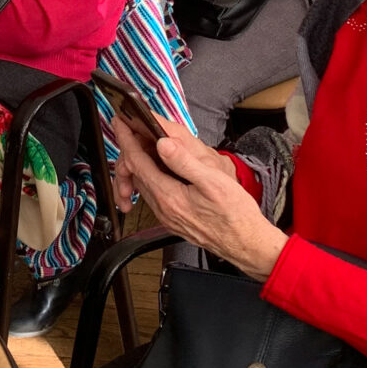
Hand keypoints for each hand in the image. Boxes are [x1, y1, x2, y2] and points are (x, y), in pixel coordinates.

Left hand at [111, 114, 285, 279]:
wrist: (245, 244)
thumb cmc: (235, 216)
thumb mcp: (213, 182)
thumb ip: (185, 162)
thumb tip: (164, 144)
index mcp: (169, 196)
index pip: (138, 162)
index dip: (127, 139)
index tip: (121, 122)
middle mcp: (163, 208)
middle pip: (136, 173)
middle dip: (131, 150)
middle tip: (133, 130)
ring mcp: (167, 216)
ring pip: (143, 184)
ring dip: (140, 164)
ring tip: (144, 145)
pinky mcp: (174, 219)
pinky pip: (154, 194)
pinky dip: (150, 177)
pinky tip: (160, 170)